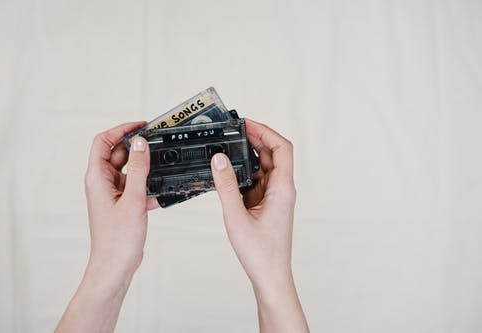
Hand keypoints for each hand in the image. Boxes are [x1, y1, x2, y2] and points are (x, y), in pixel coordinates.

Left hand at [56, 122, 157, 332]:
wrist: (116, 266)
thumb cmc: (117, 239)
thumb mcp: (132, 199)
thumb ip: (138, 169)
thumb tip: (140, 143)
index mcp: (97, 177)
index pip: (103, 141)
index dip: (120, 130)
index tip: (140, 126)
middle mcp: (102, 183)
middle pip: (118, 154)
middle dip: (136, 148)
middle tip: (156, 144)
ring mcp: (112, 193)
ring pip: (128, 170)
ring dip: (144, 168)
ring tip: (160, 167)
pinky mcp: (122, 203)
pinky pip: (135, 186)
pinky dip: (147, 186)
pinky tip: (159, 193)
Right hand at [211, 119, 308, 331]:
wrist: (270, 276)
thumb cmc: (261, 253)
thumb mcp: (236, 216)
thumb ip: (226, 186)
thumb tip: (219, 159)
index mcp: (283, 189)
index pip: (282, 148)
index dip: (266, 131)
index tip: (247, 124)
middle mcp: (282, 190)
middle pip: (274, 154)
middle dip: (256, 140)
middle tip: (235, 131)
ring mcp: (275, 197)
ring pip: (265, 167)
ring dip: (250, 156)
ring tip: (229, 148)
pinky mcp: (267, 205)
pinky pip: (257, 181)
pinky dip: (245, 173)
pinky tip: (230, 173)